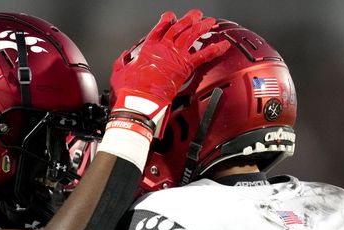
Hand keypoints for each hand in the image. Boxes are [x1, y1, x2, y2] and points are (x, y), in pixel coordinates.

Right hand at [109, 10, 228, 138]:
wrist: (140, 101)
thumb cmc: (130, 90)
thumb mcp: (119, 72)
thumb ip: (122, 61)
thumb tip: (124, 57)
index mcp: (149, 47)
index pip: (160, 27)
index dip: (167, 20)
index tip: (171, 17)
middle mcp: (164, 48)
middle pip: (180, 28)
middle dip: (189, 19)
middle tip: (196, 15)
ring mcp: (176, 56)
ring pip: (192, 35)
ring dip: (202, 27)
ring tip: (210, 21)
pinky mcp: (185, 67)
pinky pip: (204, 55)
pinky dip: (215, 49)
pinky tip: (223, 45)